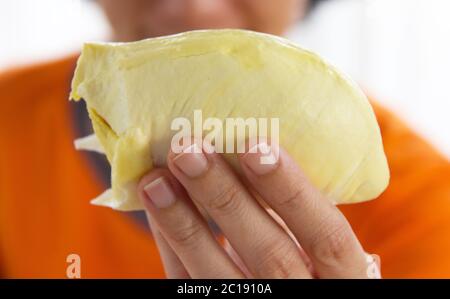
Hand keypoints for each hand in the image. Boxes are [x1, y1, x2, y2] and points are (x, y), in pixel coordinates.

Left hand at [137, 139, 380, 277]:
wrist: (288, 294)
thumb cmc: (310, 262)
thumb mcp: (319, 242)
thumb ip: (301, 212)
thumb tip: (255, 142)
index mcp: (343, 275)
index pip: (326, 236)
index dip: (292, 191)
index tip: (255, 145)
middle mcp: (302, 295)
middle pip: (269, 254)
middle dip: (226, 198)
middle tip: (190, 150)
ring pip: (218, 276)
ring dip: (183, 223)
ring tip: (156, 178)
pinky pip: (188, 283)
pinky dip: (170, 243)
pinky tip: (157, 207)